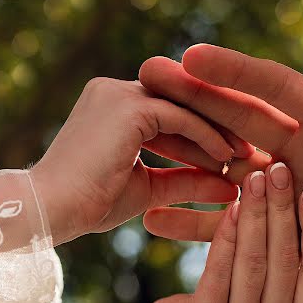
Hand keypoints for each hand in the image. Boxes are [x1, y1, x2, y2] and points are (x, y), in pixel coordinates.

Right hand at [30, 77, 248, 244]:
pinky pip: (179, 117)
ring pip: (184, 106)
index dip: (203, 135)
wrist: (53, 210)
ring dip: (218, 130)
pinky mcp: (126, 106)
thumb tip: (227, 187)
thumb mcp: (149, 190)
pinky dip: (205, 136)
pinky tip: (226, 158)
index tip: (231, 157)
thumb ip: (185, 182)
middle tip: (249, 151)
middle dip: (217, 128)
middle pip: (182, 104)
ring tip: (245, 156)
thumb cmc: (92, 204)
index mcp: (115, 108)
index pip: (171, 114)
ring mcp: (120, 94)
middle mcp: (116, 92)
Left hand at [127, 162, 302, 302]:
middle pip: (286, 260)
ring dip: (256, 213)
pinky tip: (231, 204)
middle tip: (280, 168)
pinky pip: (219, 267)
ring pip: (254, 260)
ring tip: (256, 178)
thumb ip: (287, 265)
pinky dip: (227, 232)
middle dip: (283, 209)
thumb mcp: (268, 296)